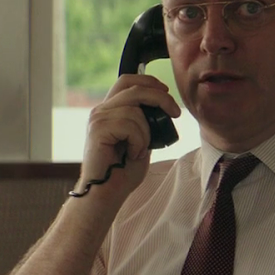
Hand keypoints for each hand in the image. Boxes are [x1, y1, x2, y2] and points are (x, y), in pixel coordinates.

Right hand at [77, 74, 180, 199]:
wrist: (106, 193)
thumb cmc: (123, 171)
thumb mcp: (141, 140)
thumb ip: (146, 122)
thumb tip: (163, 108)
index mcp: (110, 110)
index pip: (127, 81)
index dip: (149, 81)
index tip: (167, 91)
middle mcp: (101, 111)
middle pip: (134, 87)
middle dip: (161, 98)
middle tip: (176, 113)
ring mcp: (98, 119)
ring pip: (136, 111)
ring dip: (146, 134)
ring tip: (137, 151)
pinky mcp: (98, 130)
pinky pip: (130, 126)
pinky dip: (138, 143)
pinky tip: (130, 155)